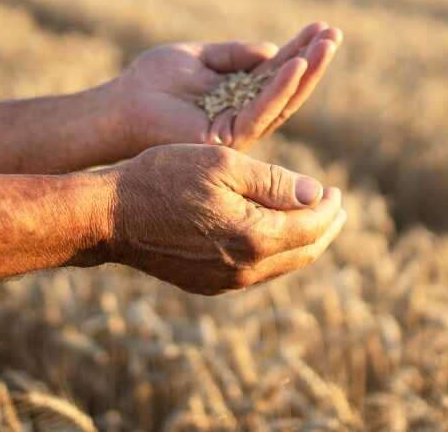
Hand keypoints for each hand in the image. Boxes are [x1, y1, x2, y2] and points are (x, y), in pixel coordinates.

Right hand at [104, 144, 345, 294]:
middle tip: (335, 206)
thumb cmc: (164, 178)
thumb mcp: (224, 164)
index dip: (330, 207)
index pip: (312, 226)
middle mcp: (245, 269)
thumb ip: (275, 182)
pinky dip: (275, 251)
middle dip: (325, 228)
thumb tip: (317, 195)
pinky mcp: (208, 284)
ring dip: (302, 241)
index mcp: (254, 237)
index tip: (336, 190)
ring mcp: (225, 282)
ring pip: (282, 265)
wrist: (110, 216)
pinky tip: (272, 233)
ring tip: (311, 218)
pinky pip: (256, 272)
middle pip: (304, 252)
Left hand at [115, 22, 342, 152]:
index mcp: (239, 94)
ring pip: (282, 101)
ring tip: (326, 45)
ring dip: (306, 72)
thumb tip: (273, 49)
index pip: (277, 71)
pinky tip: (295, 65)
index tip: (322, 27)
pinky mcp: (227, 138)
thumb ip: (234, 53)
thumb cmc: (152, 81)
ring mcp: (238, 129)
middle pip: (288, 88)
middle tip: (335, 34)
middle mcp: (244, 114)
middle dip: (313, 61)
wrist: (120, 105)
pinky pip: (260, 111)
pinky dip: (279, 88)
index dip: (300, 49)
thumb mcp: (199, 56)